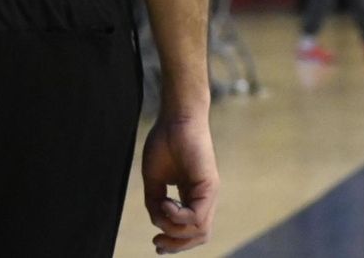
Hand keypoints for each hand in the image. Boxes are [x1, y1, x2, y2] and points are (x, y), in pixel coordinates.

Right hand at [141, 114, 217, 253]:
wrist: (175, 119)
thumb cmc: (165, 144)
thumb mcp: (155, 181)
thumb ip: (156, 205)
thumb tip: (158, 224)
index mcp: (193, 197)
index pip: (192, 230)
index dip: (175, 243)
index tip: (155, 242)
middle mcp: (204, 197)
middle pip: (200, 236)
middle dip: (176, 245)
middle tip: (157, 241)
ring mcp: (209, 192)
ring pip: (200, 230)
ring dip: (175, 231)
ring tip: (160, 211)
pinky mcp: (209, 184)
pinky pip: (197, 215)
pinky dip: (177, 216)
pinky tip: (165, 202)